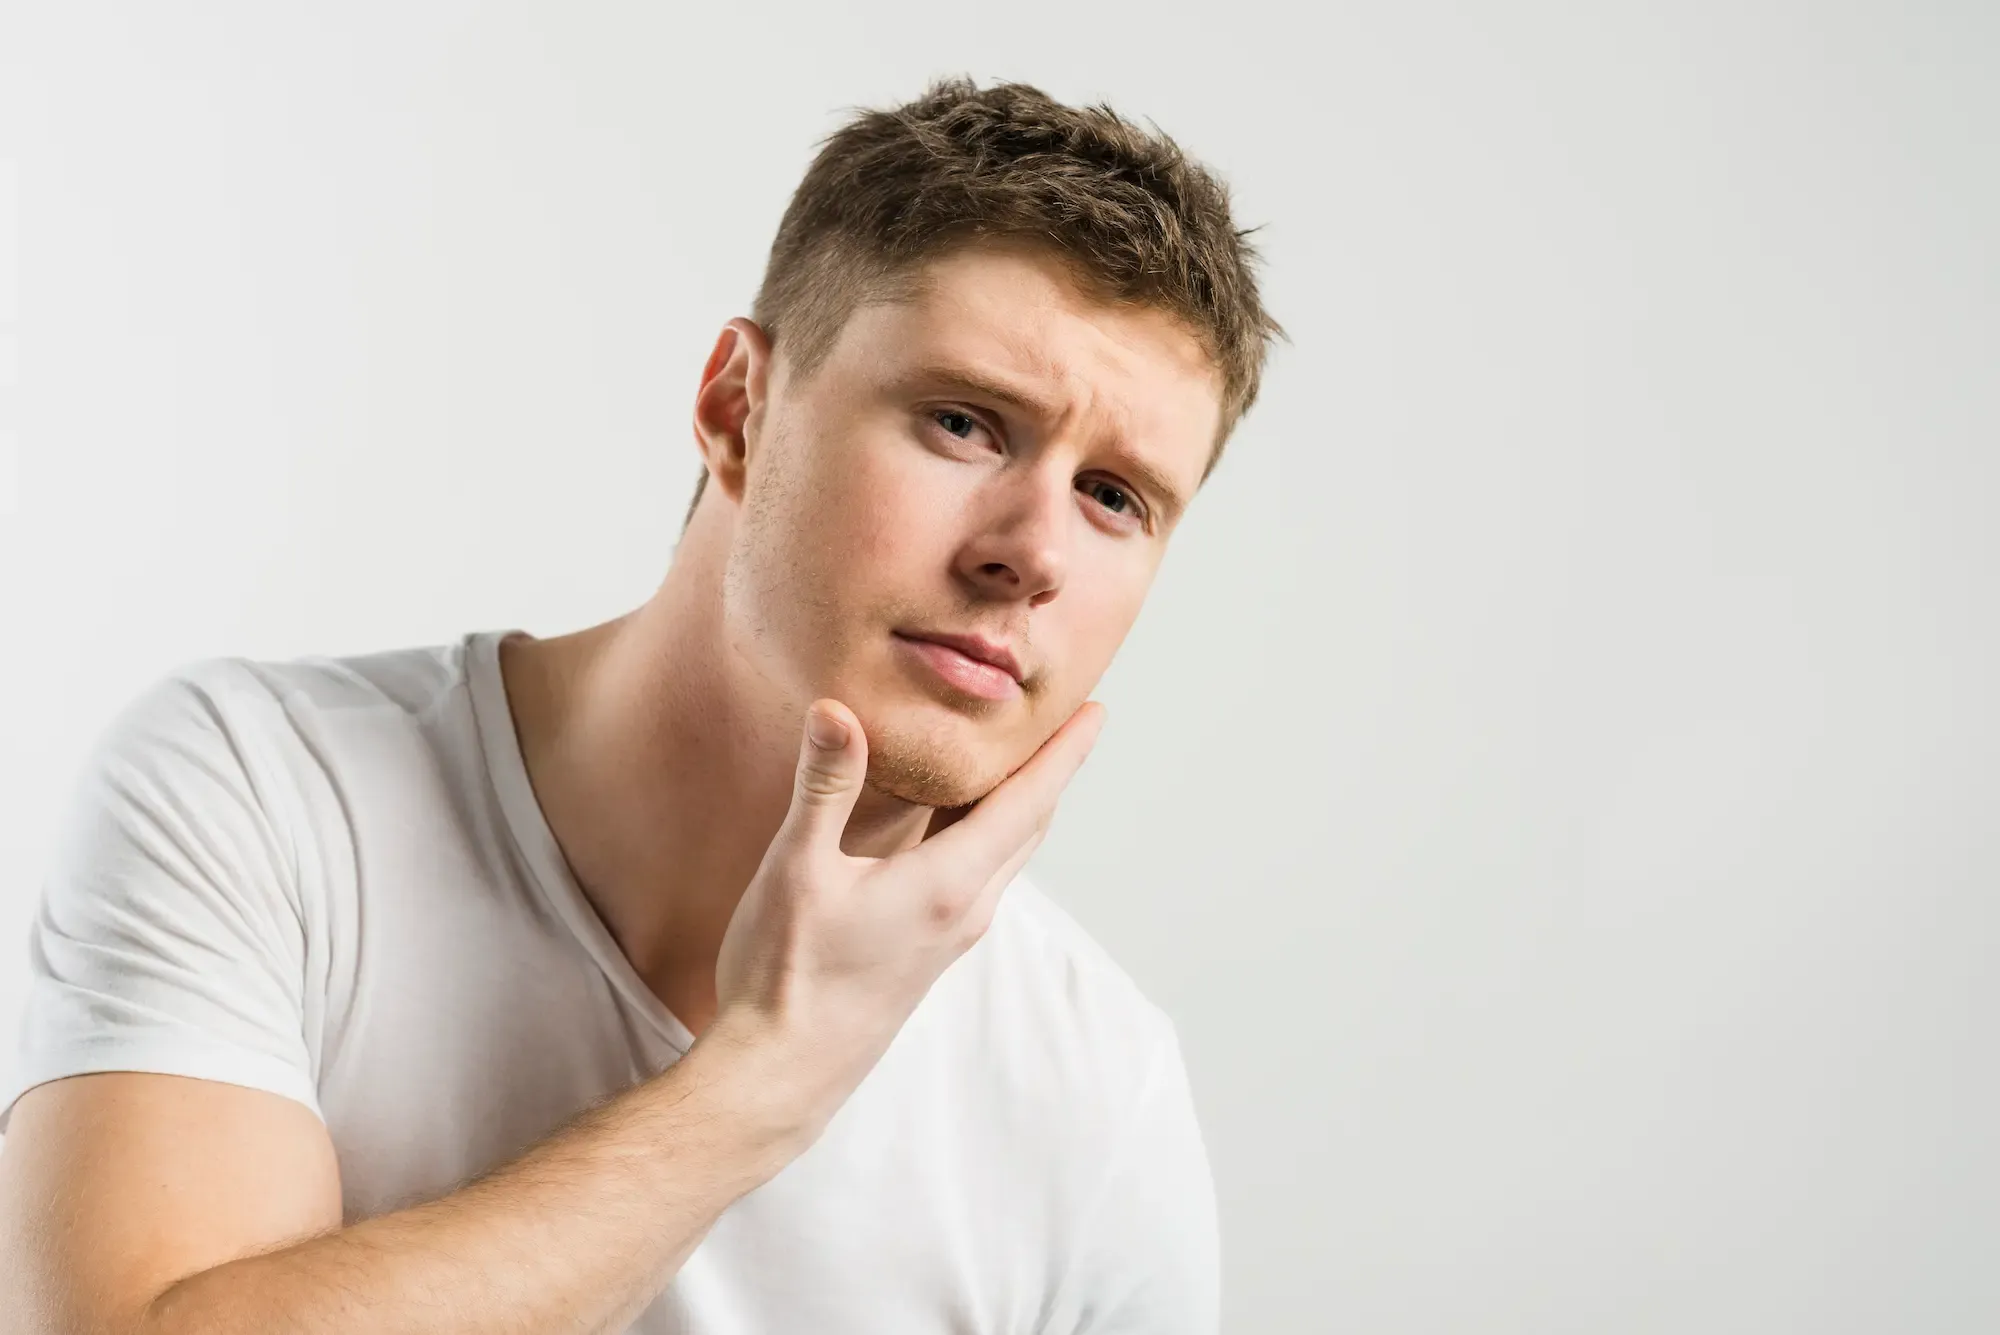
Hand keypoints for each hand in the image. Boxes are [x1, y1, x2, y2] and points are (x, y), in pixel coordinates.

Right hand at [706, 697, 1105, 1141]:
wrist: (779, 1074)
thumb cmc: (784, 976)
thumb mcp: (798, 870)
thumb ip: (825, 787)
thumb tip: (837, 708)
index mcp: (948, 885)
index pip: (1027, 803)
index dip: (1063, 753)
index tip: (1096, 711)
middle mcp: (965, 911)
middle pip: (1029, 826)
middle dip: (1052, 771)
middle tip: (1069, 721)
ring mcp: (950, 937)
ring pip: (1006, 856)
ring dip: (1021, 805)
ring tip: (1022, 760)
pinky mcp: (928, 953)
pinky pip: (979, 878)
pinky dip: (988, 835)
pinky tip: (958, 823)